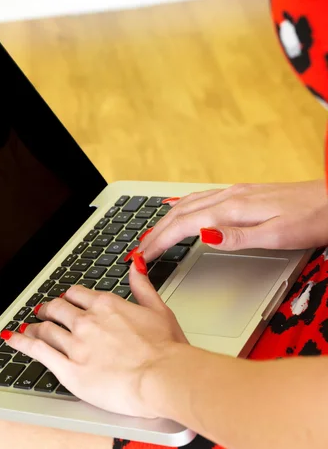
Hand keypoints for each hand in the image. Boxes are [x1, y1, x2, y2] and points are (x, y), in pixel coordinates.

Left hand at [2, 264, 187, 417]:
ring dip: (35, 326)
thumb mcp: (159, 309)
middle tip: (43, 313)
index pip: (76, 295)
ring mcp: (75, 345)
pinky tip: (12, 339)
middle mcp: (87, 321)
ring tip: (30, 327)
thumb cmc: (167, 350)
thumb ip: (142, 286)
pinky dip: (21, 342)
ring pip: (45, 329)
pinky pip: (37, 350)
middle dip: (48, 310)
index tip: (64, 302)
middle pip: (56, 309)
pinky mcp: (69, 369)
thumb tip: (135, 265)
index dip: (67, 298)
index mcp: (106, 305)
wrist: (164, 378)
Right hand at [140, 180, 327, 260]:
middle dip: (155, 232)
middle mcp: (229, 197)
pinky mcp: (241, 193)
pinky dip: (180, 208)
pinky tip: (176, 209)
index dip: (159, 242)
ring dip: (165, 220)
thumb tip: (202, 237)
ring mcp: (234, 193)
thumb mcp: (277, 235)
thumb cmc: (312, 219)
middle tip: (138, 251)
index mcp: (233, 209)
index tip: (142, 256)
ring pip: (187, 204)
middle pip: (179, 213)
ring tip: (150, 235)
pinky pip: (199, 199)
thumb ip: (237, 237)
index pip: (184, 226)